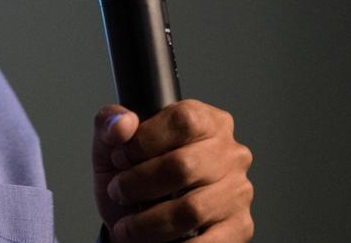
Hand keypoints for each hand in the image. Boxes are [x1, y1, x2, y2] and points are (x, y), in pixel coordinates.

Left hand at [93, 100, 253, 241]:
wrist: (136, 217)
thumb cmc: (130, 174)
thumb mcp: (111, 143)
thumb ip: (110, 122)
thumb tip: (122, 124)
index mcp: (205, 120)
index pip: (184, 121)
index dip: (145, 141)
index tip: (120, 157)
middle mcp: (230, 153)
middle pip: (184, 166)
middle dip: (138, 184)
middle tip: (118, 192)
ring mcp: (238, 190)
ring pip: (192, 209)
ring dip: (149, 223)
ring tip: (128, 225)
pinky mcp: (240, 226)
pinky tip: (156, 241)